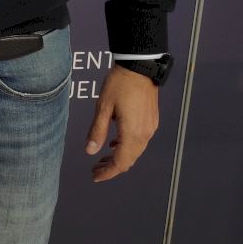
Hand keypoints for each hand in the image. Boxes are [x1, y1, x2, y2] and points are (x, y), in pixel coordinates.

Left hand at [85, 65, 158, 182]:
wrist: (140, 67)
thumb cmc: (119, 84)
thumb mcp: (103, 107)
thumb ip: (97, 131)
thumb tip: (90, 151)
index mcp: (132, 133)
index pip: (121, 162)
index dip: (108, 172)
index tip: (95, 176)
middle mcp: (145, 134)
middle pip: (129, 160)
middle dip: (112, 167)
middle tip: (95, 168)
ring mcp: (150, 128)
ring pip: (135, 151)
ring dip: (120, 157)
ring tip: (102, 158)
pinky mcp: (152, 121)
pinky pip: (140, 141)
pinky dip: (127, 147)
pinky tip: (115, 143)